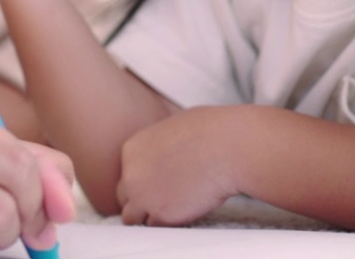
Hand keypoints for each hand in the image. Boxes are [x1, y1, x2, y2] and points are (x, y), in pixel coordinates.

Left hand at [117, 107, 240, 225]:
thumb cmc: (210, 131)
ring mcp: (143, 197)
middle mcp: (131, 174)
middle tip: (165, 195)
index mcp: (132, 150)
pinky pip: (156, 226)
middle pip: (125, 196)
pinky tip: (185, 208)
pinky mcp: (162, 215)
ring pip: (134, 216)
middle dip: (141, 198)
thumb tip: (161, 159)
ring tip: (174, 205)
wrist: (229, 147)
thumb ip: (156, 148)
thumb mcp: (170, 129)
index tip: (159, 181)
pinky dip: (168, 221)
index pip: (127, 173)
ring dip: (150, 213)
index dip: (143, 179)